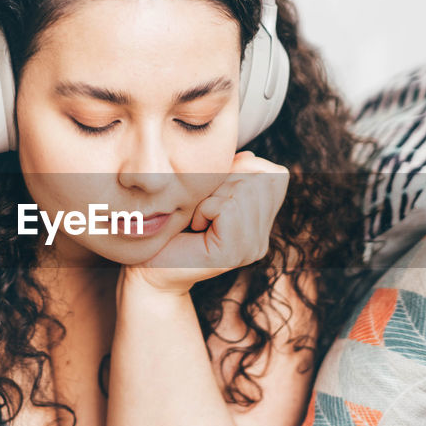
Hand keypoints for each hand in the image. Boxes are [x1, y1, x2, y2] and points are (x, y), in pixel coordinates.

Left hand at [126, 151, 288, 295]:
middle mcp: (261, 239)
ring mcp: (251, 249)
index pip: (276, 175)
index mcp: (261, 224)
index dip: (242, 170)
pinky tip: (196, 227)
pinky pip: (228, 208)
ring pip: (245, 190)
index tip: (213, 194)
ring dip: (212, 196)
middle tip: (203, 210)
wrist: (149, 269)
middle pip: (260, 180)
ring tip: (199, 219)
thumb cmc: (171, 227)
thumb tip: (250, 157)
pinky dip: (205, 208)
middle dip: (224, 183)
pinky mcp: (233, 254)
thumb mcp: (207, 191)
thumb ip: (232, 174)